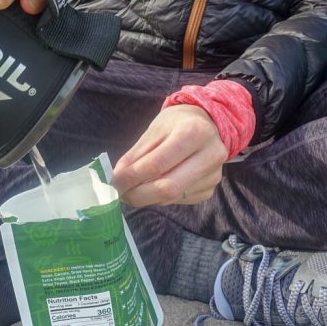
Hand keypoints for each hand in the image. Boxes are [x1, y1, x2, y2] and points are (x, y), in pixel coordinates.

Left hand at [112, 105, 228, 206]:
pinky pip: (178, 201)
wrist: (207, 124)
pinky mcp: (209, 190)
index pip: (157, 164)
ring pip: (171, 198)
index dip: (131, 177)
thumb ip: (135, 156)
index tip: (113, 183)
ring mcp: (213, 175)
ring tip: (135, 187)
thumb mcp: (154, 130)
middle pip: (168, 187)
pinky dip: (160, 197)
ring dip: (147, 197)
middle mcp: (210, 155)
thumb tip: (117, 181)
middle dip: (138, 195)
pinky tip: (156, 185)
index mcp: (194, 132)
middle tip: (120, 193)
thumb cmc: (177, 124)